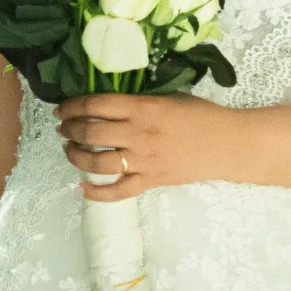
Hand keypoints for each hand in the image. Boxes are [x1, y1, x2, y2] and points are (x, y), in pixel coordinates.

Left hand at [56, 89, 214, 198]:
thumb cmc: (201, 115)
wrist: (228, 144)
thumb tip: (108, 104)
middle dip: (69, 130)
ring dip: (76, 156)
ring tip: (70, 151)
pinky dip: (96, 193)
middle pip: (91, 133)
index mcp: (143, 108)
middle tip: (63, 128)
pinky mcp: (150, 181)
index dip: (72, 106)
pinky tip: (81, 188)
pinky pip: (117, 192)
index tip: (62, 108)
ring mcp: (143, 161)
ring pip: (98, 162)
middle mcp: (139, 134)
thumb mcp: (168, 97)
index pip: (96, 105)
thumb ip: (139, 101)